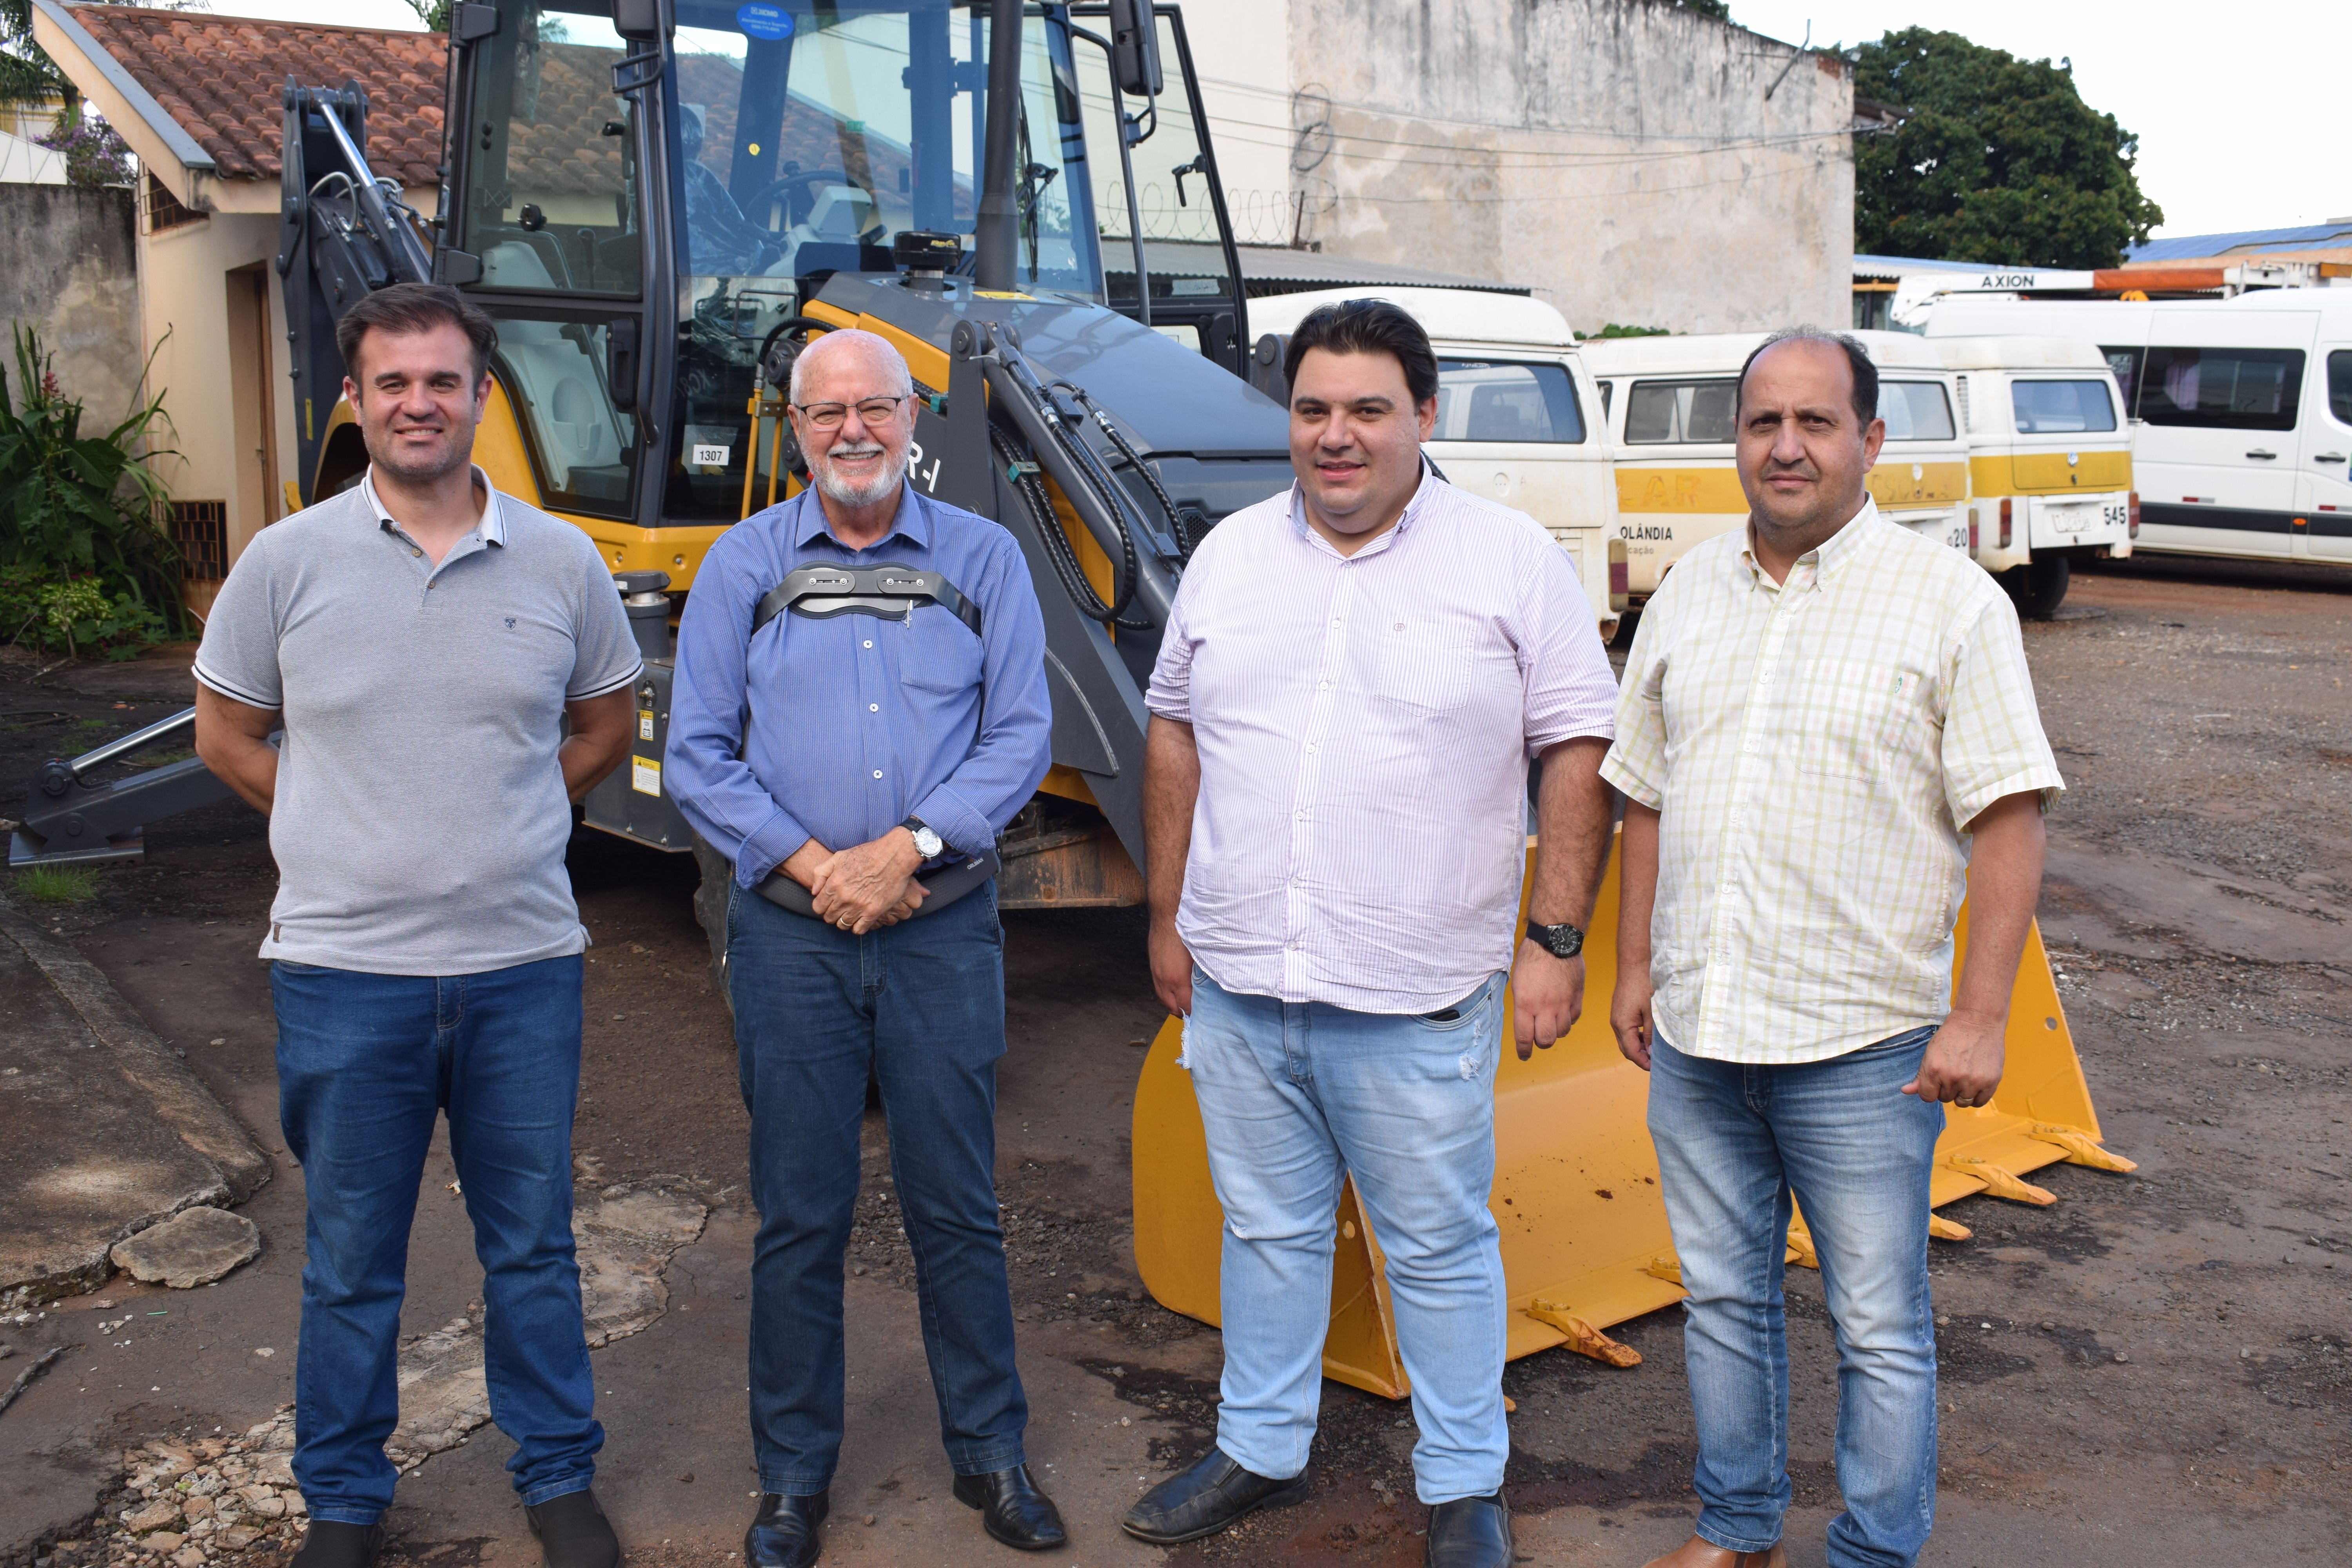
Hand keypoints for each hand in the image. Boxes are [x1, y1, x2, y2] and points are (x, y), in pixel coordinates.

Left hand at [809, 830, 924, 934]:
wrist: (893, 856)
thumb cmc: (866, 854)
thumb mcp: (838, 857)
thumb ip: (820, 873)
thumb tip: (814, 891)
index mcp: (833, 884)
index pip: (818, 907)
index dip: (822, 906)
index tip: (829, 902)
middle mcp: (844, 897)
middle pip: (829, 918)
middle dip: (832, 913)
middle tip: (841, 907)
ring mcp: (858, 906)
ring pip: (843, 925)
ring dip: (845, 920)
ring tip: (851, 913)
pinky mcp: (873, 912)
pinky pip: (859, 930)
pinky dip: (857, 927)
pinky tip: (861, 919)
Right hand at [1149, 915, 1193, 1015]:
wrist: (1168, 916)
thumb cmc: (1186, 933)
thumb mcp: (1199, 957)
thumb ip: (1201, 976)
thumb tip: (1207, 987)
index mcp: (1178, 979)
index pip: (1186, 1006)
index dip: (1195, 1012)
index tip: (1203, 1014)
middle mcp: (1165, 980)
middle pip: (1172, 1007)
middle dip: (1183, 1012)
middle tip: (1194, 1013)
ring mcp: (1156, 974)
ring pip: (1163, 999)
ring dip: (1173, 1004)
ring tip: (1184, 1005)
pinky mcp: (1153, 967)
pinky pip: (1158, 988)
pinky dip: (1166, 994)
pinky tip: (1174, 991)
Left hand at [1510, 940, 1583, 1060]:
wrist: (1555, 941)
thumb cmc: (1532, 958)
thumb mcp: (1518, 983)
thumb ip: (1523, 1006)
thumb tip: (1527, 1022)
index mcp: (1525, 1004)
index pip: (1524, 1037)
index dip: (1524, 1050)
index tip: (1524, 1055)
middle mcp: (1545, 1007)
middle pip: (1546, 1040)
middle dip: (1541, 1042)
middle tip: (1538, 1036)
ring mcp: (1563, 1003)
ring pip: (1562, 1032)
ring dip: (1556, 1031)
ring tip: (1551, 1021)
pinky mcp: (1577, 997)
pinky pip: (1574, 1018)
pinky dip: (1568, 1019)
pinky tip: (1563, 1011)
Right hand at [1610, 957, 1654, 1071]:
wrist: (1634, 966)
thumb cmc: (1643, 986)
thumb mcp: (1652, 1013)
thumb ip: (1651, 1035)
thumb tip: (1652, 1052)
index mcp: (1622, 1025)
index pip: (1631, 1052)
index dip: (1643, 1062)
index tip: (1655, 1067)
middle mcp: (1616, 1024)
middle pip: (1626, 1049)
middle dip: (1640, 1058)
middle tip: (1656, 1062)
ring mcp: (1616, 1018)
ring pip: (1625, 1041)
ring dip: (1638, 1048)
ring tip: (1654, 1051)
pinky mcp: (1619, 1013)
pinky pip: (1625, 1032)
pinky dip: (1635, 1038)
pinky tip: (1647, 1037)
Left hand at [1903, 1010, 2005, 1105]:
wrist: (1978, 1022)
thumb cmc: (1952, 1036)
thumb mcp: (1930, 1053)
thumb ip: (1920, 1076)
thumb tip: (1905, 1091)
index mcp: (1934, 1070)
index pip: (1927, 1097)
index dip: (1931, 1090)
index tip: (1937, 1082)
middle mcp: (1952, 1078)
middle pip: (1945, 1099)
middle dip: (1947, 1088)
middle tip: (1953, 1071)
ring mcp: (1972, 1081)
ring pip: (1962, 1102)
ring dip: (1961, 1093)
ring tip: (1965, 1076)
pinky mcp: (1990, 1082)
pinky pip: (1979, 1102)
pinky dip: (1976, 1096)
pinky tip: (1975, 1083)